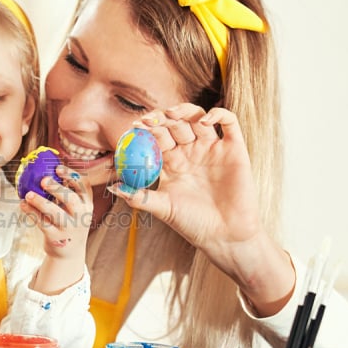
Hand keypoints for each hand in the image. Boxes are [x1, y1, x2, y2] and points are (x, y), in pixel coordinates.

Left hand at [21, 165, 92, 292]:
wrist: (70, 253)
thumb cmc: (69, 223)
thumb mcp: (75, 209)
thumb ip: (66, 192)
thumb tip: (47, 168)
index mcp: (87, 204)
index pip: (84, 186)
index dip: (72, 176)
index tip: (58, 168)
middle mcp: (81, 216)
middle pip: (71, 199)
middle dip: (57, 188)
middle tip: (43, 180)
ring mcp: (69, 228)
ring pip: (55, 213)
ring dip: (40, 202)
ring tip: (28, 194)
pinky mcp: (56, 238)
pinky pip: (42, 224)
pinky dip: (32, 213)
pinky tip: (23, 205)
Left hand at [108, 104, 293, 309]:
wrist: (225, 236)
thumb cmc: (193, 224)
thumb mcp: (162, 208)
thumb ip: (139, 196)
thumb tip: (112, 187)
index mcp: (172, 162)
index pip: (157, 137)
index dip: (146, 130)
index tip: (134, 127)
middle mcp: (191, 151)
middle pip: (175, 124)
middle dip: (161, 119)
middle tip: (150, 120)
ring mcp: (212, 148)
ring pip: (198, 118)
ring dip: (184, 111)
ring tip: (172, 115)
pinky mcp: (234, 149)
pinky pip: (229, 122)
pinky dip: (218, 114)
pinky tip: (204, 121)